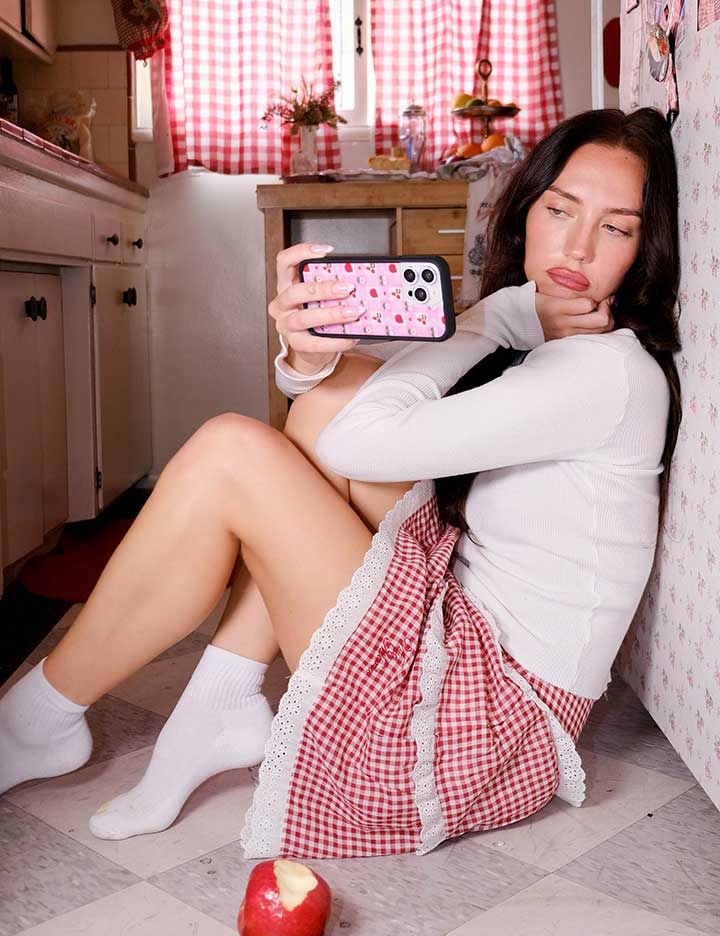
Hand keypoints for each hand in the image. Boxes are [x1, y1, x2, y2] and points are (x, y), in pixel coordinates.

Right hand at [270, 243, 363, 374]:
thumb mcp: (318, 297)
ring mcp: (286, 325)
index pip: (284, 261)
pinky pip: (315, 343)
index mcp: (285, 285)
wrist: (311, 349)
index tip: (326, 250)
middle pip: (295, 291)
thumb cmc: (317, 317)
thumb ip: (329, 285)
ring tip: (353, 311)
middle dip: (323, 288)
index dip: (301, 252)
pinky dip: (336, 340)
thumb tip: (357, 278)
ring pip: (304, 317)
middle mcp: (281, 304)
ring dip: (331, 314)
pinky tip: (351, 336)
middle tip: (348, 287)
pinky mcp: (296, 344)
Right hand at [534, 291, 614, 341]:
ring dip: (605, 322)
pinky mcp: (566, 342)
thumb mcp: (546, 291)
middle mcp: (563, 323)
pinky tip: (593, 324)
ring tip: (599, 314)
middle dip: (607, 311)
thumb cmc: (532, 303)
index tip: (598, 296)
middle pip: (600, 321)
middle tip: (603, 305)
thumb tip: (588, 284)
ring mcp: (565, 335)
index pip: (588, 305)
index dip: (598, 299)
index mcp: (557, 307)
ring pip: (600, 332)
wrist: (516, 322)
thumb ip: (566, 289)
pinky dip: (597, 331)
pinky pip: (590, 338)